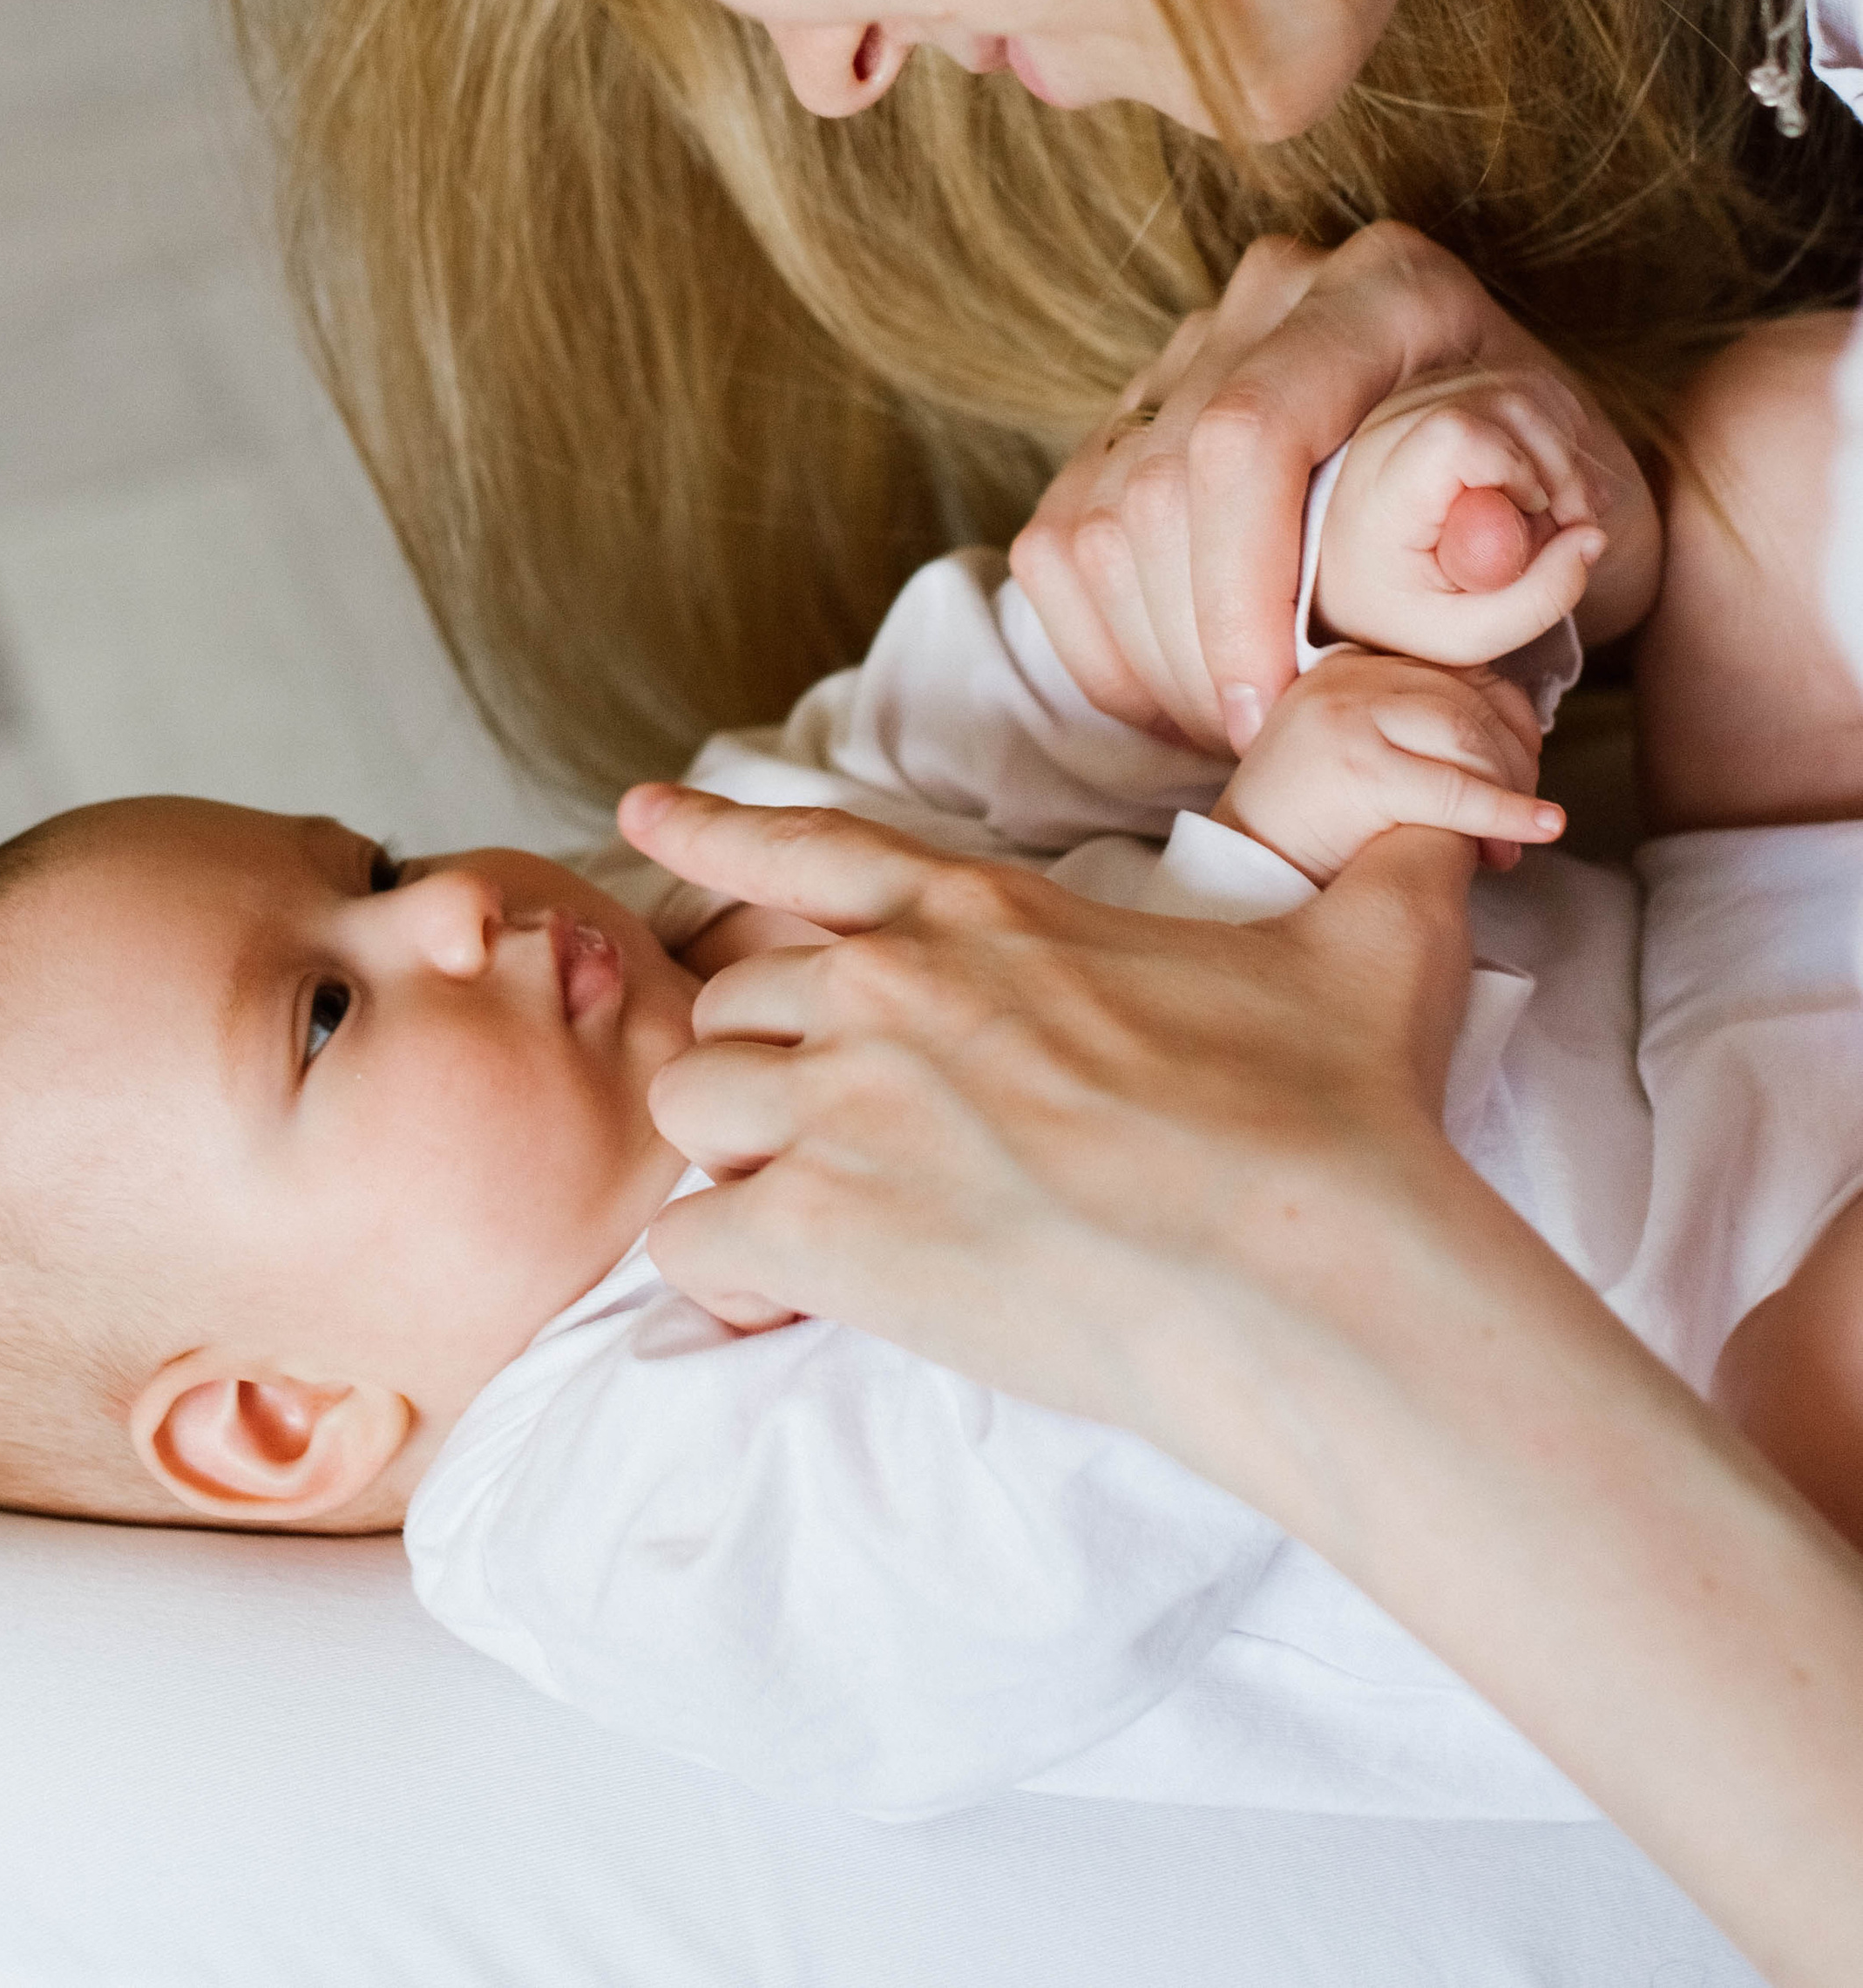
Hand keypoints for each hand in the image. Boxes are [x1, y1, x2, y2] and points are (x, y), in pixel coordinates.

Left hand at [617, 779, 1478, 1454]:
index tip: (637, 812)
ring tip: (825, 1219)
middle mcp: (892, 991)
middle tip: (853, 1140)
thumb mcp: (1380, 938)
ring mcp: (848, 1107)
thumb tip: (1477, 808)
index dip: (716, 828)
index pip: (812, 844)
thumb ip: (1396, 854)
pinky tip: (789, 1305)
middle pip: (741, 1000)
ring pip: (699, 1108)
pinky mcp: (828, 1234)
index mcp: (987, 916)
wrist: (1314, 1264)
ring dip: (742, 1162)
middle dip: (776, 1065)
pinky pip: (692, 1245)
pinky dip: (724, 1283)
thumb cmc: (1340, 1106)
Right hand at [1010, 226, 1660, 752]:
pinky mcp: (1129, 418)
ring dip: (1153, 659)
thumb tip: (1475, 550)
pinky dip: (1108, 646)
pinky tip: (1181, 696)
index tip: (1268, 709)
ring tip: (1233, 729)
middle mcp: (1270, 299)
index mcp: (1387, 292)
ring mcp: (1186, 351)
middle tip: (1263, 745)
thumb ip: (1534, 535)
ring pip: (1098, 524)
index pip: (1251, 431)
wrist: (1526, 473)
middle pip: (1159, 489)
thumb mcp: (1595, 516)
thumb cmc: (1559, 506)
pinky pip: (1063, 544)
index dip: (1240, 588)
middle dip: (1199, 651)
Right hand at [1212, 650, 1561, 880]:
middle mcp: (1346, 675)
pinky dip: (1507, 814)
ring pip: (1471, 736)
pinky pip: (1458, 788)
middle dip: (1516, 768)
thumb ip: (1426, 739)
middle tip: (1521, 831)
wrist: (1241, 879)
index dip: (1512, 729)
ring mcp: (1346, 713)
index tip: (1524, 784)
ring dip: (1510, 795)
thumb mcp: (1370, 761)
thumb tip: (1526, 757)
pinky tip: (1534, 832)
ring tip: (1505, 851)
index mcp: (1350, 665)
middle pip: (1473, 702)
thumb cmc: (1311, 834)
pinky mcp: (1355, 763)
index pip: (1464, 675)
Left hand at [1313, 367, 1621, 664]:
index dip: (1515, 466)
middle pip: (1502, 402)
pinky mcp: (1435, 391)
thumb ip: (1538, 600)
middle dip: (1559, 462)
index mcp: (1383, 492)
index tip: (1535, 515)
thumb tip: (1594, 537)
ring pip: (1518, 388)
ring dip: (1562, 446)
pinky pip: (1515, 386)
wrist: (1354, 579)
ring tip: (1561, 509)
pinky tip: (1549, 481)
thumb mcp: (1468, 636)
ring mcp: (1409, 402)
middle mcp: (1386, 431)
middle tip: (1572, 522)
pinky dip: (1552, 428)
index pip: (1456, 433)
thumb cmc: (1407, 612)